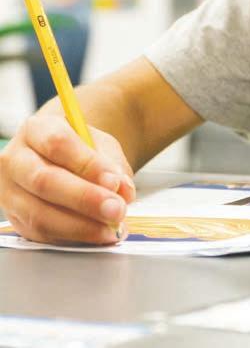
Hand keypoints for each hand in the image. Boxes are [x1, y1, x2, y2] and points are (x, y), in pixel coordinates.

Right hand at [0, 113, 134, 244]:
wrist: (61, 159)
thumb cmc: (79, 148)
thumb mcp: (99, 144)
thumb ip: (111, 164)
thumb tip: (122, 190)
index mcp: (37, 129)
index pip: (58, 144)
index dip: (87, 164)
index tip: (114, 182)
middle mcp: (15, 160)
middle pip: (44, 181)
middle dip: (85, 199)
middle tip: (116, 209)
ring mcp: (10, 192)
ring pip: (39, 214)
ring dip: (80, 225)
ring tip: (111, 228)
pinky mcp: (16, 219)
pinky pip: (41, 234)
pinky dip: (73, 237)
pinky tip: (97, 234)